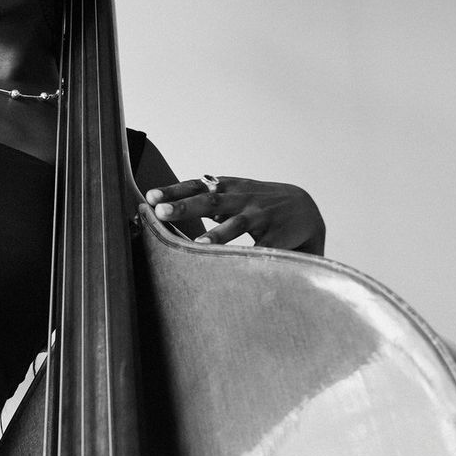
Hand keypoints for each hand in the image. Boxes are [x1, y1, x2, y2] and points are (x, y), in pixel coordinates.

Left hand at [145, 176, 325, 253]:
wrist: (304, 208)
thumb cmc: (256, 202)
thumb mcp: (232, 194)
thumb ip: (203, 199)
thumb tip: (163, 206)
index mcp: (227, 188)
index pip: (195, 187)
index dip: (173, 191)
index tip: (151, 197)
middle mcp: (242, 199)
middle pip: (211, 202)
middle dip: (185, 207)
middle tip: (161, 212)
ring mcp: (260, 216)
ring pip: (236, 225)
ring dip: (217, 235)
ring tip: (198, 246)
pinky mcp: (276, 236)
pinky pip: (260, 248)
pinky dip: (249, 256)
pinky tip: (235, 268)